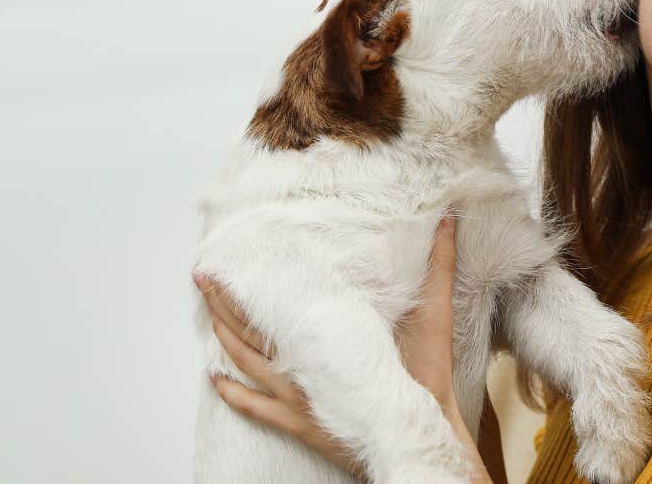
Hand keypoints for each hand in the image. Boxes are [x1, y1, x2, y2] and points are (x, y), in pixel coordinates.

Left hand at [196, 212, 501, 482]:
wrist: (419, 430)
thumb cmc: (424, 376)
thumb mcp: (435, 313)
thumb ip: (440, 266)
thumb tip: (449, 221)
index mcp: (326, 337)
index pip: (275, 303)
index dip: (247, 282)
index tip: (228, 260)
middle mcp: (304, 364)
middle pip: (251, 330)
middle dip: (224, 302)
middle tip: (203, 278)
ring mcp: (298, 395)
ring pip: (248, 364)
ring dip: (224, 339)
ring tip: (208, 316)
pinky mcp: (300, 422)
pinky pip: (256, 407)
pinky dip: (233, 393)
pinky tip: (215, 380)